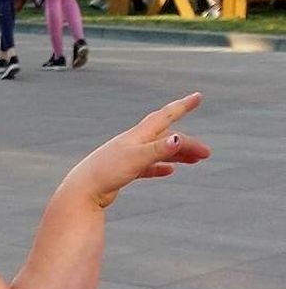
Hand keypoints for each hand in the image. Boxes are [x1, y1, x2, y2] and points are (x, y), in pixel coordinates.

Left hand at [65, 93, 209, 208]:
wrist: (81, 192)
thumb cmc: (106, 173)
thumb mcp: (136, 159)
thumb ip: (158, 149)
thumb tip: (179, 138)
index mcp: (138, 135)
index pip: (165, 116)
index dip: (182, 106)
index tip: (198, 96)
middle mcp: (133, 142)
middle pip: (166, 137)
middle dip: (187, 142)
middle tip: (206, 153)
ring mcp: (128, 156)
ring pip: (159, 152)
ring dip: (177, 155)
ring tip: (194, 161)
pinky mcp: (123, 171)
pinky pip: (147, 166)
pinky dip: (160, 167)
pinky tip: (169, 172)